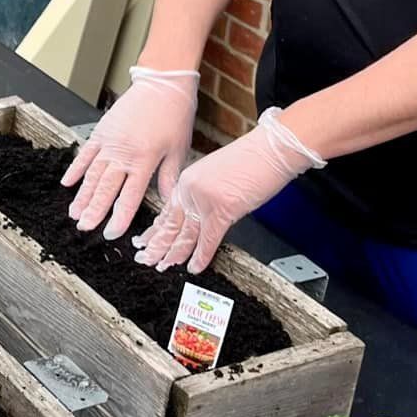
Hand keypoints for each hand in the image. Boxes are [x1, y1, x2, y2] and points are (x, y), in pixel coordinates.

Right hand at [62, 68, 200, 238]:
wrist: (163, 83)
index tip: (112, 233)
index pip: (129, 196)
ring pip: (92, 174)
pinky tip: (67, 184)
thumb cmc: (174, 115)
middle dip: (94, 211)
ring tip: (74, 213)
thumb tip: (171, 202)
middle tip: (85, 228)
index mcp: (144, 161)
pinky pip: (85, 154)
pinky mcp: (102, 132)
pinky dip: (75, 169)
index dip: (120, 217)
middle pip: (105, 188)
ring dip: (82, 196)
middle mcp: (123, 154)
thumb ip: (169, 177)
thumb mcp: (178, 149)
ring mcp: (109, 142)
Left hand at [132, 108, 324, 273]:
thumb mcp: (217, 174)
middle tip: (145, 259)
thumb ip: (204, 194)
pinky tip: (194, 267)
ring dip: (173, 255)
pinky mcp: (222, 211)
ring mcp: (204, 202)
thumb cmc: (252, 158)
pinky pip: (207, 241)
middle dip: (157, 246)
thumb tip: (202, 216)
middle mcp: (191, 190)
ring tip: (164, 266)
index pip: (167, 211)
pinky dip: (201, 257)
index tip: (145, 241)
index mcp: (188, 180)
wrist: (271, 149)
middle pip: (170, 225)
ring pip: (184, 235)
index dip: (155, 230)